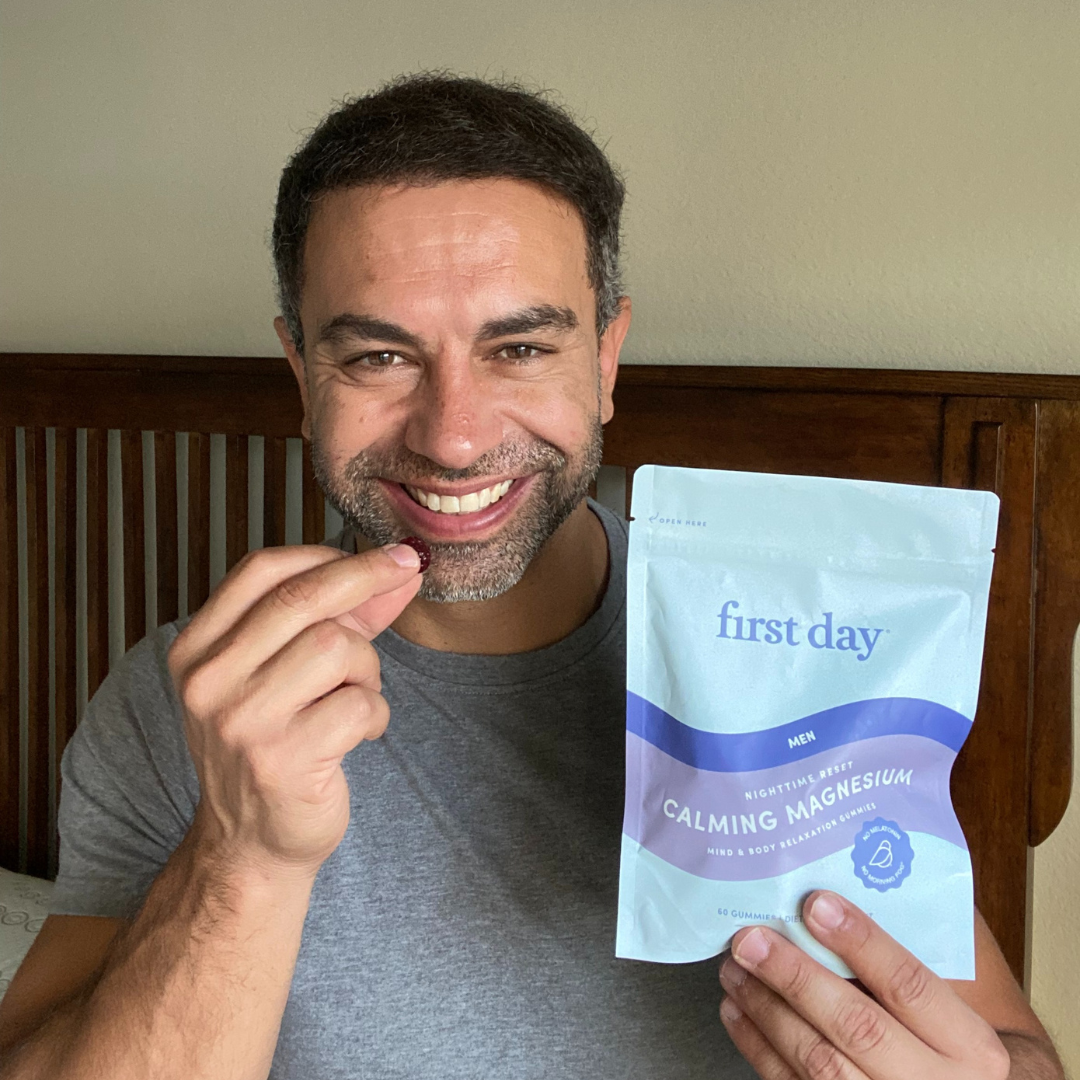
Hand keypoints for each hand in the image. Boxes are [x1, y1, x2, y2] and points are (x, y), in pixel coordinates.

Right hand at [168, 542, 423, 878]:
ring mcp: (241, 721)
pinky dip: (374, 713)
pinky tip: (358, 733)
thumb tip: (401, 567)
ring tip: (357, 697)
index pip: (261, 571)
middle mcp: (208, 681)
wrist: (250, 844)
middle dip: (367, 578)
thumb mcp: (287, 672)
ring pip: (336, 648)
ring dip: (367, 669)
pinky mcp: (281, 760)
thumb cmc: (273, 745)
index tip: (381, 552)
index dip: (328, 552)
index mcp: (197, 649)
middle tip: (409, 570)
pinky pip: (359, 703)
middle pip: (302, 599)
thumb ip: (340, 617)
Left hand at [719, 891, 1010, 1079]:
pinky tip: (737, 1012)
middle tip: (751, 939)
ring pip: (820, 1063)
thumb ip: (924, 941)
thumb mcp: (964, 999)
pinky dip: (759, 1048)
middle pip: (857, 1028)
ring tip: (735, 968)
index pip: (910, 986)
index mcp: (972, 1047)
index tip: (816, 904)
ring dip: (766, 1010)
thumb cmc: (955, 1042)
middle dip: (796, 978)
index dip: (862, 943)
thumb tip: (869, 865)